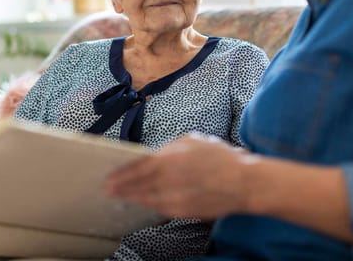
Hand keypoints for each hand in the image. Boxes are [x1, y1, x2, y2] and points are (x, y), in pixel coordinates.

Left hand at [105, 133, 255, 219]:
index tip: (110, 177)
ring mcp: (176, 198)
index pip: (138, 168)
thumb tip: (154, 155)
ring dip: (133, 198)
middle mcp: (169, 180)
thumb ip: (169, 148)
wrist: (243, 182)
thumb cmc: (219, 157)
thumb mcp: (191, 140)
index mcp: (170, 158)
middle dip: (121, 188)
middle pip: (138, 186)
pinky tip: (143, 202)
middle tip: (108, 189)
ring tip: (122, 196)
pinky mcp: (184, 211)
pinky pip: (160, 209)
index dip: (122, 174)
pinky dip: (149, 205)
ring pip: (147, 199)